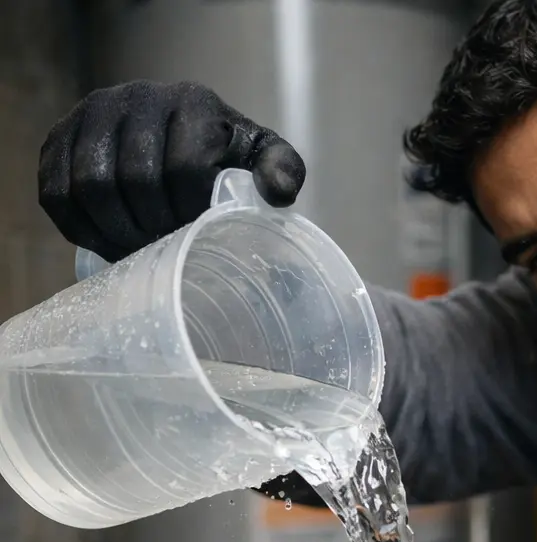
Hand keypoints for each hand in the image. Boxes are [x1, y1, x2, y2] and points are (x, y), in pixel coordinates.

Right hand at [38, 81, 304, 261]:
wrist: (182, 139)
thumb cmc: (227, 158)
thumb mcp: (263, 159)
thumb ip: (282, 169)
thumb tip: (278, 191)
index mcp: (192, 103)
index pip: (184, 167)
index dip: (190, 213)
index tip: (198, 233)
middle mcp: (137, 97)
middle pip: (133, 179)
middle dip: (154, 227)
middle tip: (167, 249)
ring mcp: (92, 114)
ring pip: (90, 187)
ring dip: (116, 232)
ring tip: (140, 250)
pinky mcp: (59, 138)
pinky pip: (56, 193)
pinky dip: (81, 229)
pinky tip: (108, 242)